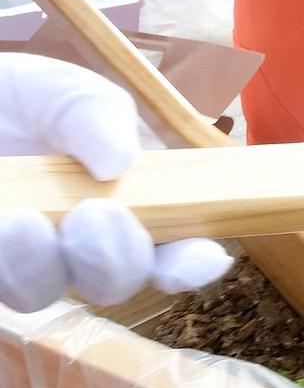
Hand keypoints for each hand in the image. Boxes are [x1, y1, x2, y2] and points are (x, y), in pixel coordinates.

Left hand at [0, 54, 231, 310]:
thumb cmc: (30, 101)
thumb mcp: (71, 94)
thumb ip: (101, 118)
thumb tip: (119, 164)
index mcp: (132, 204)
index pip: (175, 249)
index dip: (192, 261)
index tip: (201, 257)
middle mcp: (84, 244)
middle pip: (114, 282)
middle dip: (114, 260)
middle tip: (97, 214)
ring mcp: (27, 260)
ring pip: (42, 293)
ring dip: (39, 265)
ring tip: (22, 220)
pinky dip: (3, 259)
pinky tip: (3, 220)